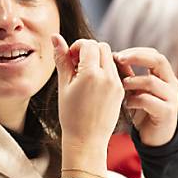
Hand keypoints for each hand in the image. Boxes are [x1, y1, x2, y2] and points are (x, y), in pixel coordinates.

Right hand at [52, 35, 124, 172]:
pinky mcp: (121, 91)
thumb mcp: (64, 86)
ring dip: (98, 60)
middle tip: (76, 66)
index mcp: (91, 74)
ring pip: (110, 57)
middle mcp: (108, 76)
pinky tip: (93, 85)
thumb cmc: (71, 115)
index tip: (69, 60)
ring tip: (84, 76)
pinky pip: (115, 71)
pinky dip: (105, 71)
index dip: (77, 47)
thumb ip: (62, 60)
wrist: (87, 140)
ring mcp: (117, 84)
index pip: (89, 44)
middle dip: (89, 51)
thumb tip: (55, 37)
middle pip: (102, 47)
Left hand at [113, 47, 177, 146]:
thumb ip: (128, 75)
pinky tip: (127, 104)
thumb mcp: (135, 90)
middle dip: (136, 57)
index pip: (154, 54)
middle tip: (118, 60)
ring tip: (120, 87)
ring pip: (151, 81)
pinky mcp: (167, 112)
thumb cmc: (143, 111)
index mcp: (165, 76)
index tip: (117, 54)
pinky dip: (134, 100)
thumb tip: (114, 57)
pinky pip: (149, 100)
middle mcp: (171, 84)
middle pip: (158, 61)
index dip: (136, 51)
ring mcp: (172, 98)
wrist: (155, 137)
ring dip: (132, 81)